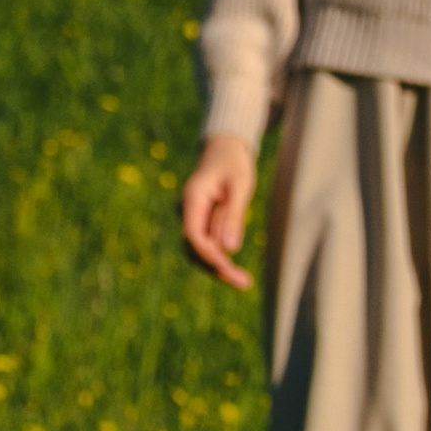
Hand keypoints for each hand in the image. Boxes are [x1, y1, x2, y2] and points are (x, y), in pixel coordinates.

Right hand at [179, 132, 256, 291]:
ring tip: (243, 281)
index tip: (229, 267)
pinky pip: (207, 244)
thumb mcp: (240, 185)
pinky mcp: (201, 222)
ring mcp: (192, 217)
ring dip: (219, 267)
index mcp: (192, 199)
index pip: (194, 235)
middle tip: (243, 283)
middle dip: (216, 267)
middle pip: (195, 248)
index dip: (210, 255)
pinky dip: (220, 258)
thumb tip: (229, 249)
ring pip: (200, 251)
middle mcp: (187, 211)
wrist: (225, 147)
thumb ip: (233, 216)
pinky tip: (236, 270)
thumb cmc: (235, 162)